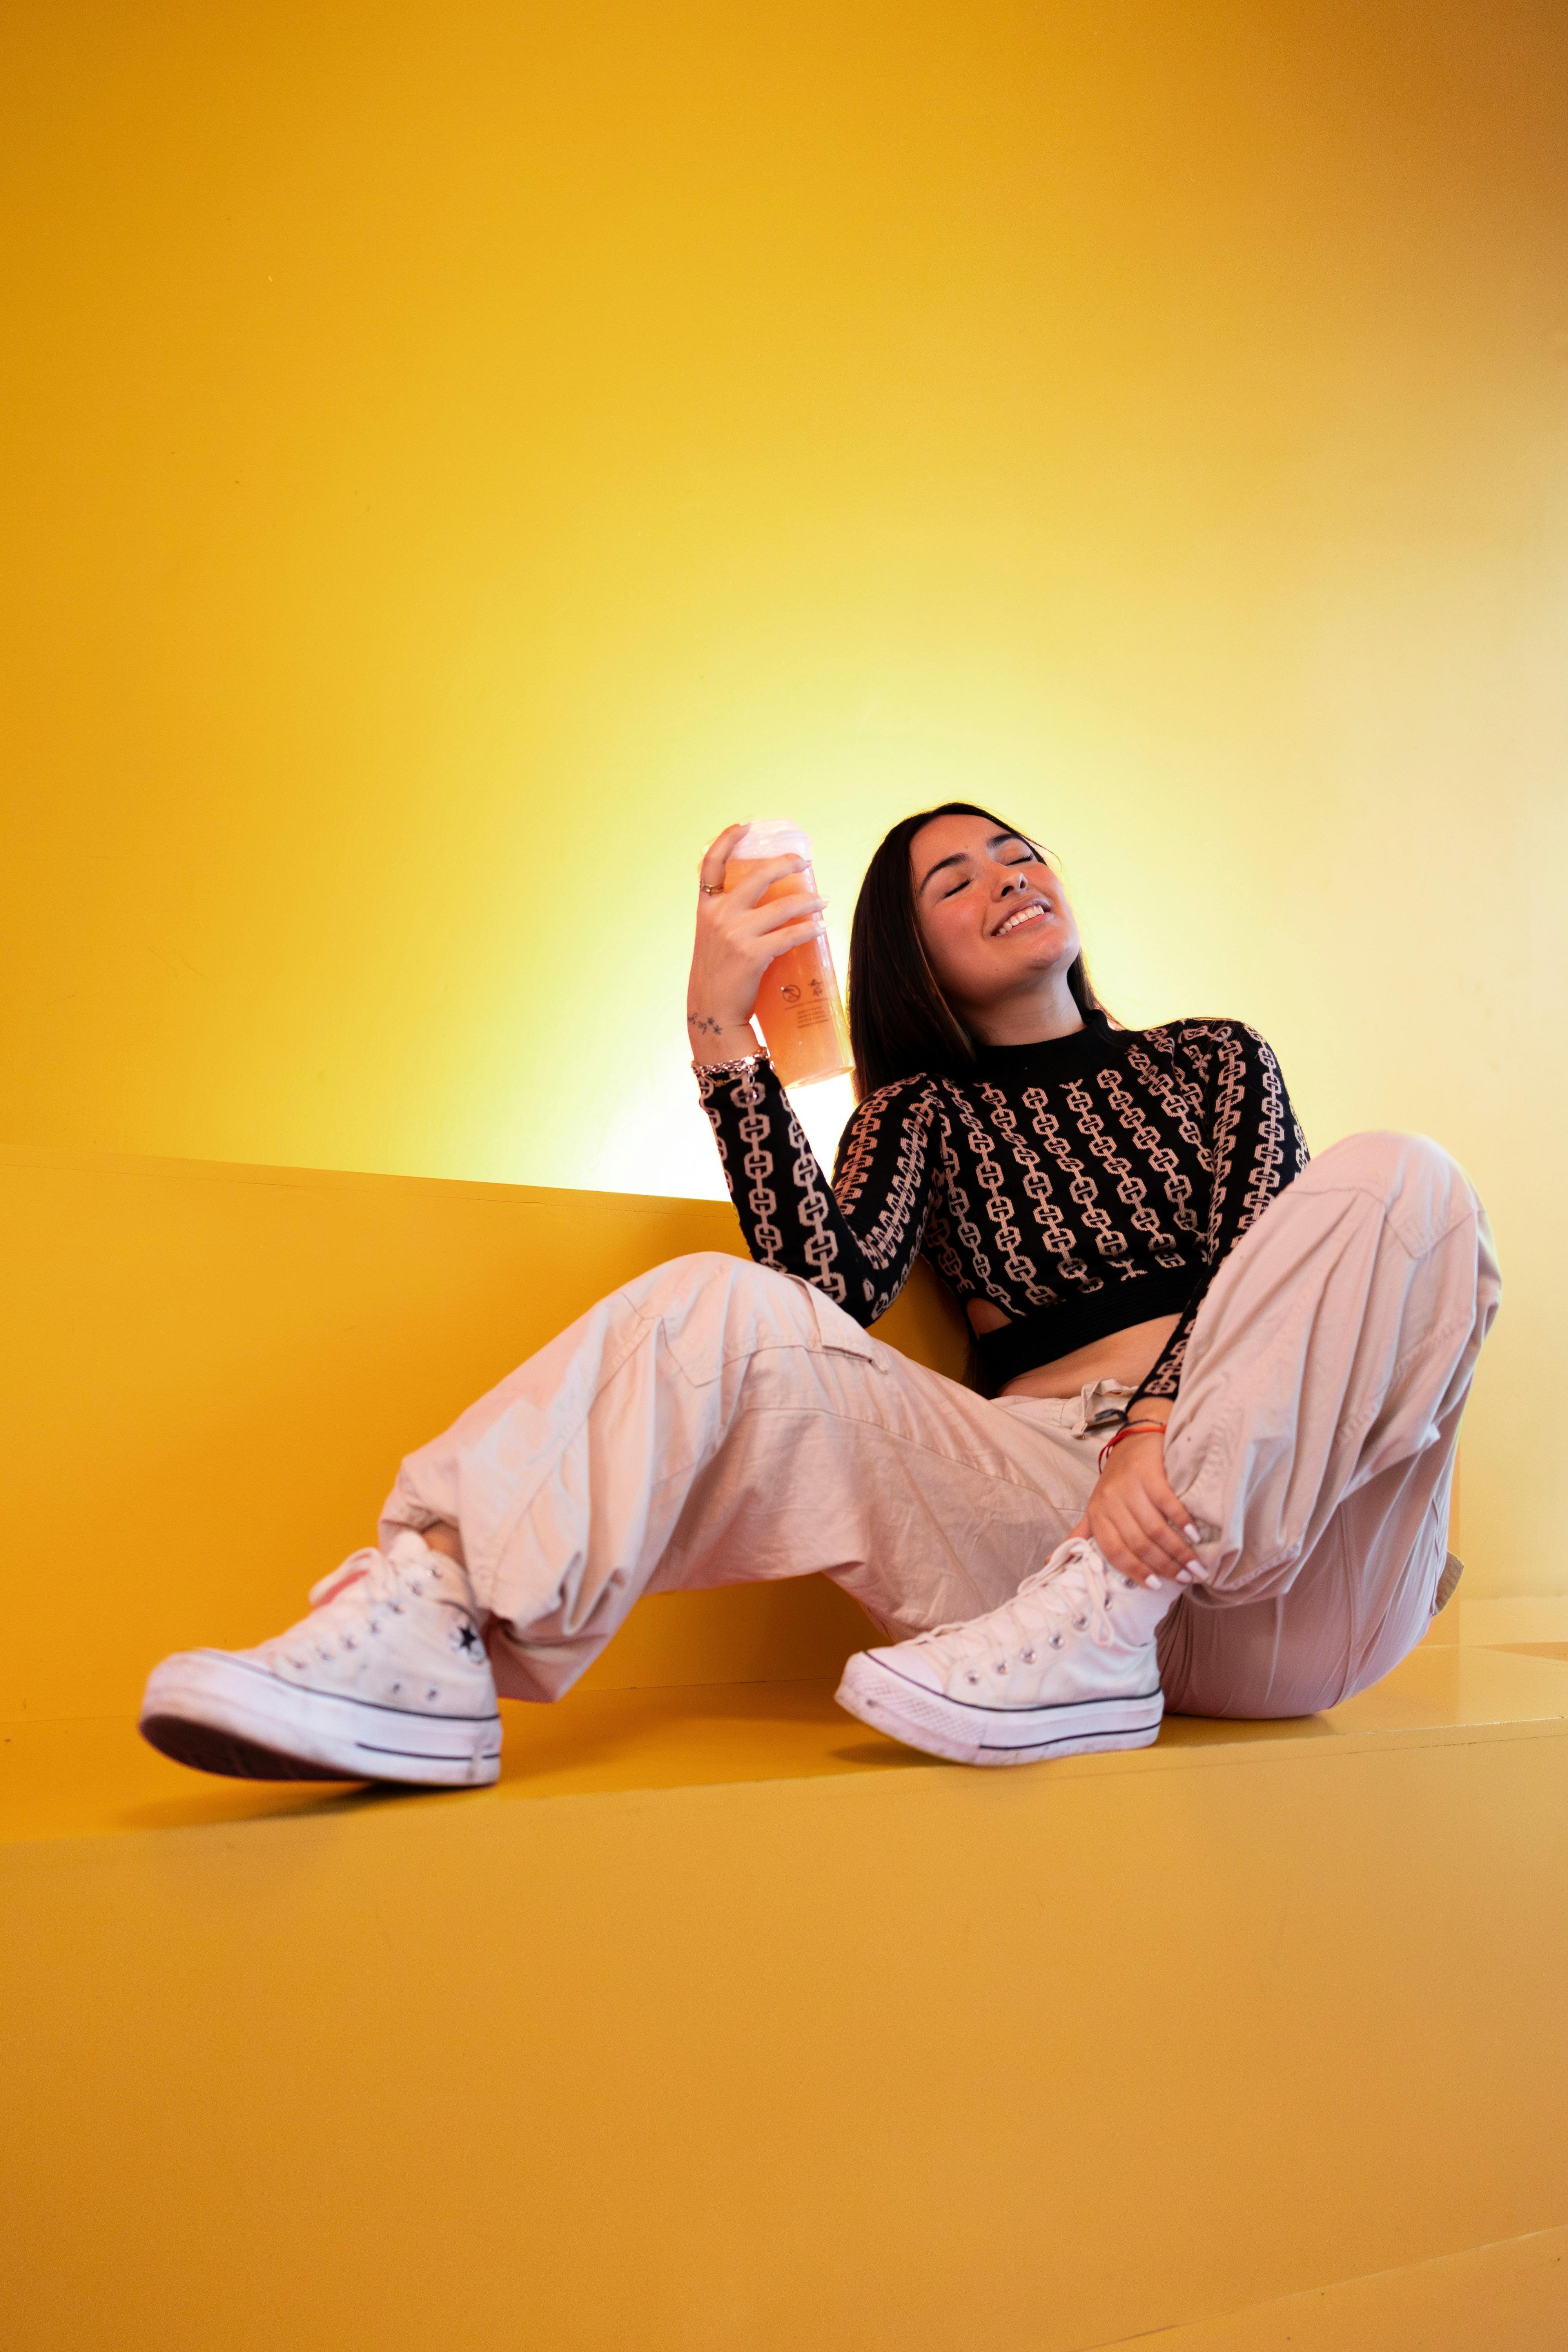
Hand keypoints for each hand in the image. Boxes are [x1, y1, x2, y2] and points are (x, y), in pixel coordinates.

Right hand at [686, 822, 827, 1063]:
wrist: (712, 1014)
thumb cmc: (717, 977)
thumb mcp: (714, 939)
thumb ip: (730, 918)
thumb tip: (766, 904)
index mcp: (706, 909)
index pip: (710, 865)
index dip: (726, 840)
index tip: (745, 825)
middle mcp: (718, 916)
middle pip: (757, 877)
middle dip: (786, 864)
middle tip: (804, 862)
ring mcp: (735, 934)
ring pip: (782, 907)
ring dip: (809, 902)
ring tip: (823, 901)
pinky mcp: (752, 955)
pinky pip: (790, 935)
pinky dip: (809, 928)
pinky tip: (821, 927)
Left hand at [1069, 1424, 1204, 1590]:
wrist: (1137, 1437)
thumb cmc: (1118, 1479)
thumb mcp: (1097, 1506)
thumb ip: (1083, 1534)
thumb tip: (1052, 1563)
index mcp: (1097, 1514)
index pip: (1114, 1552)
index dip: (1136, 1572)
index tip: (1157, 1586)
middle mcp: (1110, 1502)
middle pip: (1139, 1544)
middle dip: (1165, 1566)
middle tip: (1187, 1577)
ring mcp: (1129, 1486)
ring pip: (1155, 1529)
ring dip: (1178, 1551)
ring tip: (1196, 1565)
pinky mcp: (1149, 1472)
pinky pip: (1167, 1504)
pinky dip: (1183, 1522)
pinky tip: (1195, 1536)